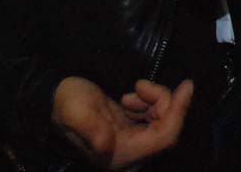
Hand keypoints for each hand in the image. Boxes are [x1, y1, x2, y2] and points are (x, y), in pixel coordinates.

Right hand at [51, 76, 192, 168]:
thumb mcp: (76, 112)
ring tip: (133, 90)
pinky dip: (149, 102)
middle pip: (167, 128)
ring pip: (163, 121)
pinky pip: (154, 118)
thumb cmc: (65, 104)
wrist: (54, 98)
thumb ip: (91, 128)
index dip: (178, 112)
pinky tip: (130, 96)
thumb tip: (106, 144)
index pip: (163, 138)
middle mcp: (129, 154)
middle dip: (163, 102)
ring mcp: (131, 143)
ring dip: (155, 100)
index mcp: (119, 155)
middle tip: (142, 85)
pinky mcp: (131, 131)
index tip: (187, 86)